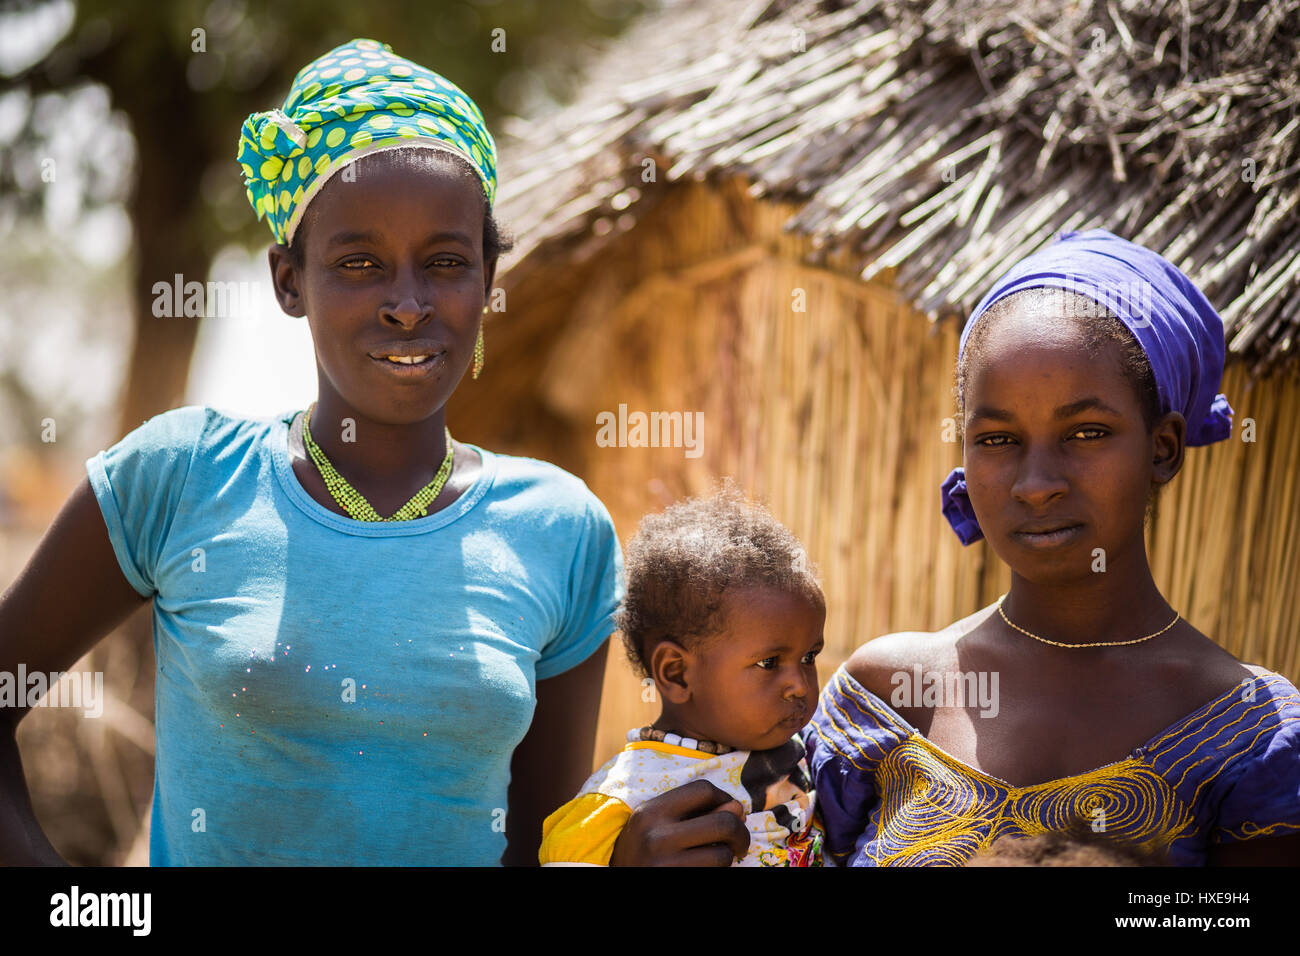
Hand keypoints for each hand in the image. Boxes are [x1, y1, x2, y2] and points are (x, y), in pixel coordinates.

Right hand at [609, 779, 750, 865]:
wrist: (619, 876)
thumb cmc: (642, 850)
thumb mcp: (658, 823)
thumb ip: (696, 811)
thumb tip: (739, 807)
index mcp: (651, 812)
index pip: (703, 790)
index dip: (724, 797)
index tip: (727, 811)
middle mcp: (657, 837)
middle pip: (723, 822)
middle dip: (740, 832)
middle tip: (739, 842)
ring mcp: (666, 864)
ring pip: (723, 855)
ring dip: (728, 856)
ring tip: (718, 857)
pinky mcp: (677, 880)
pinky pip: (713, 873)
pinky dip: (719, 870)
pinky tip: (709, 868)